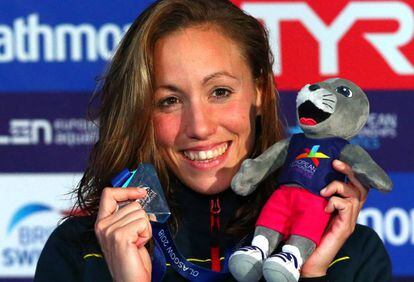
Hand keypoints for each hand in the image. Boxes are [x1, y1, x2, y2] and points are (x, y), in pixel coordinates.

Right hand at [95, 187, 151, 281]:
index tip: (141, 192)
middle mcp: (102, 226)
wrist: (131, 281)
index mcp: (102, 223)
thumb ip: (127, 216)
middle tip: (137, 237)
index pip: (109, 193)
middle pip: (132, 204)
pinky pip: (143, 222)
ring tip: (137, 242)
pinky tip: (138, 245)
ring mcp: (110, 231)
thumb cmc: (132, 259)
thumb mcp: (128, 233)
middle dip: (142, 220)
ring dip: (145, 228)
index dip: (127, 190)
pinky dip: (146, 233)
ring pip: (140, 212)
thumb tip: (140, 197)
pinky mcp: (120, 236)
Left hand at [301, 160, 368, 276]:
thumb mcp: (311, 210)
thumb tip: (304, 179)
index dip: (349, 172)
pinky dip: (336, 202)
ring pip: (355, 195)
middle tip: (336, 164)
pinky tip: (325, 206)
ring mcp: (349, 221)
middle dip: (350, 172)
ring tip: (324, 190)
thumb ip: (314, 197)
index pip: (354, 185)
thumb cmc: (307, 233)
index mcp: (342, 207)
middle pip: (360, 187)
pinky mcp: (345, 228)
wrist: (308, 259)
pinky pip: (347, 207)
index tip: (335, 161)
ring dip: (339, 187)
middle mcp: (349, 213)